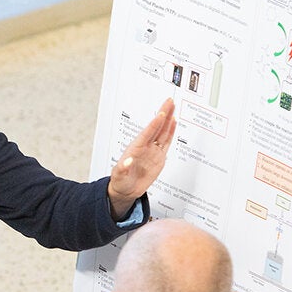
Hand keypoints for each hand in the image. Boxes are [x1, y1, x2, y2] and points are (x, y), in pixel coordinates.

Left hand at [108, 97, 176, 218]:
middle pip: (156, 128)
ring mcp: (152, 151)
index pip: (147, 134)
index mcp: (135, 149)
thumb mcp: (118, 176)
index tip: (161, 114)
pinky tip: (173, 123)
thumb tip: (127, 161)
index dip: (155, 124)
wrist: (126, 190)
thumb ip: (122, 169)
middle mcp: (144, 147)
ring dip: (168, 120)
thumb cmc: (120, 181)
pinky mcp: (158, 157)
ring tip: (173, 107)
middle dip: (163, 114)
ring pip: (162, 132)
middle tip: (169, 101)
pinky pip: (166, 142)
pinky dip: (171, 132)